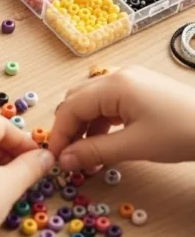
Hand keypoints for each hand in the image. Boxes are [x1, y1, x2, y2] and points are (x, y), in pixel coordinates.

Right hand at [48, 66, 194, 171]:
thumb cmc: (181, 133)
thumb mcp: (135, 146)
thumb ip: (95, 152)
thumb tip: (64, 161)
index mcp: (114, 85)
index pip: (71, 107)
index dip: (59, 134)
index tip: (55, 160)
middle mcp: (118, 75)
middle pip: (77, 99)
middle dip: (69, 128)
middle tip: (69, 157)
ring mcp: (131, 80)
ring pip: (92, 101)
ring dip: (84, 127)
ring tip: (87, 155)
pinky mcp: (140, 89)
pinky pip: (109, 102)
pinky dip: (100, 122)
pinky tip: (105, 143)